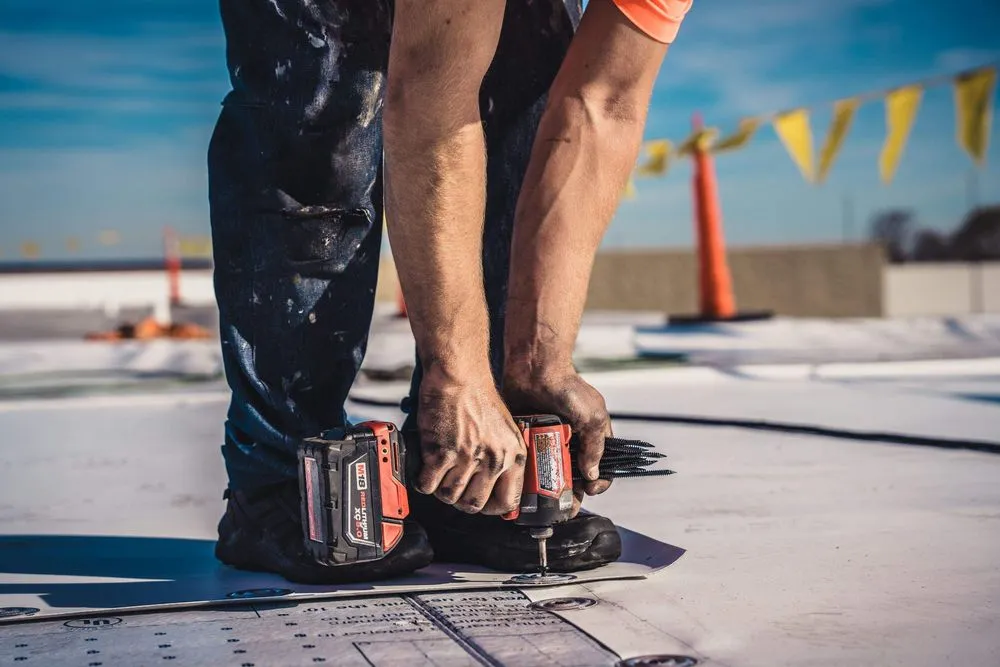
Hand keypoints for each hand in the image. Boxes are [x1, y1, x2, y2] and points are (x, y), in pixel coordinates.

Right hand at [415, 366, 527, 514]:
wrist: (459, 376)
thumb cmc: (479, 397)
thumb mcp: (505, 430)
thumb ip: (503, 458)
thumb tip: (495, 487)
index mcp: (513, 455)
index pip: (508, 502)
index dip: (491, 508)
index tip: (481, 505)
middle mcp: (493, 460)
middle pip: (474, 505)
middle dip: (461, 501)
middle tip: (454, 487)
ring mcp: (467, 458)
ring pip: (449, 497)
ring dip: (440, 489)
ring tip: (439, 474)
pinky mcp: (441, 453)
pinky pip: (428, 485)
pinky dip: (423, 481)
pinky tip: (426, 469)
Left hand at [502, 363, 612, 515]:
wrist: (535, 368)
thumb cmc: (568, 387)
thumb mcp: (592, 417)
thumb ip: (595, 448)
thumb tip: (592, 476)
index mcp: (590, 439)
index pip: (599, 471)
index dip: (596, 485)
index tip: (587, 492)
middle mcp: (570, 444)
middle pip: (571, 479)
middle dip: (566, 495)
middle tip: (559, 508)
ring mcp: (547, 443)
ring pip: (548, 475)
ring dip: (544, 489)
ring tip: (539, 501)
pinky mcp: (528, 440)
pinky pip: (528, 464)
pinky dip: (526, 475)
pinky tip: (522, 485)